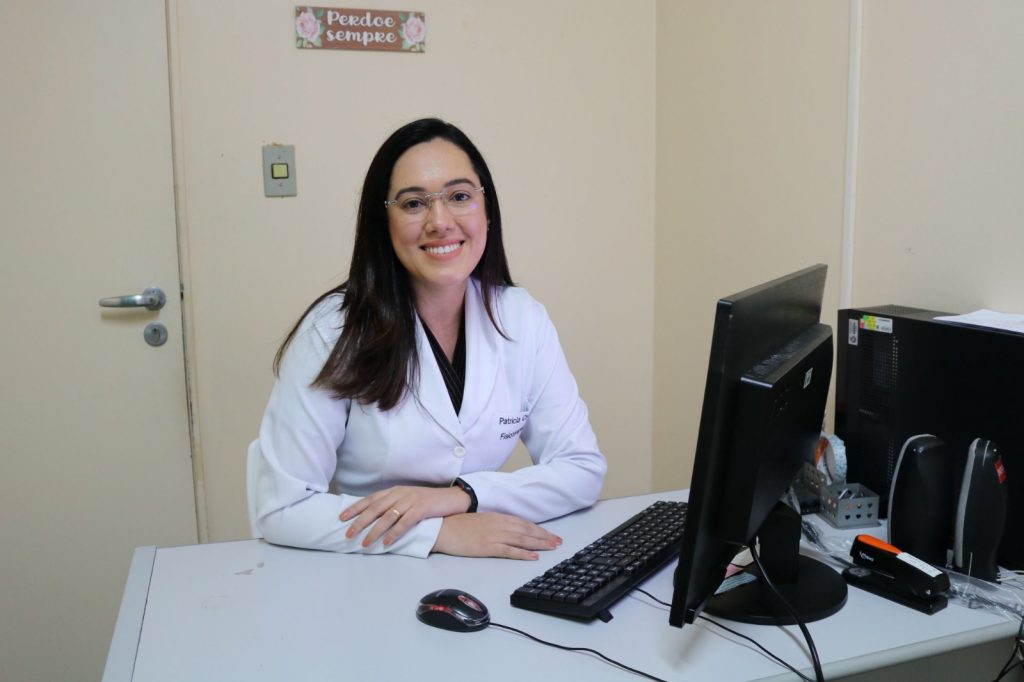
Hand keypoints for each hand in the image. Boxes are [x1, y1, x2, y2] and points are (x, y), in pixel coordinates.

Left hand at [339, 485, 470, 547]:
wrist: (453, 498)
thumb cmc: (429, 502)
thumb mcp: (409, 499)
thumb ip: (394, 504)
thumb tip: (375, 518)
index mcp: (395, 490)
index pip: (371, 499)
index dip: (355, 507)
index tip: (341, 517)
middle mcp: (401, 493)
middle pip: (375, 508)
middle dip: (360, 521)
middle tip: (348, 533)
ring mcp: (411, 500)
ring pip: (387, 516)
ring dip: (374, 531)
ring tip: (365, 543)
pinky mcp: (422, 508)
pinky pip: (404, 522)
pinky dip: (394, 533)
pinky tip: (386, 542)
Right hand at [432, 513, 562, 559]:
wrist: (441, 527)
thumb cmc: (457, 524)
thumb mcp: (480, 519)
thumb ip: (495, 523)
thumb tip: (507, 529)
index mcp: (497, 517)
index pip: (523, 523)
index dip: (539, 529)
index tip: (550, 534)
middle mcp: (499, 525)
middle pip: (527, 531)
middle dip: (545, 536)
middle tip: (558, 542)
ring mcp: (494, 536)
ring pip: (523, 539)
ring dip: (539, 543)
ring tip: (552, 548)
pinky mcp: (488, 547)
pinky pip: (510, 551)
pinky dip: (523, 553)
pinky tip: (533, 557)